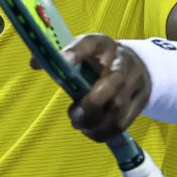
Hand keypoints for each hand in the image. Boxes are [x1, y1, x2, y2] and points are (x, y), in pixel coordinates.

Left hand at [31, 33, 150, 142]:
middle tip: (74, 116)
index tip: (62, 61)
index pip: (89, 44)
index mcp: (101, 45)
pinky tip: (92, 132)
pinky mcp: (141, 99)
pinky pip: (125, 120)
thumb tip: (35, 63)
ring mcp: (135, 80)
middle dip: (93, 102)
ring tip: (80, 126)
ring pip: (119, 105)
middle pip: (113, 80)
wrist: (137, 65)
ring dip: (96, 121)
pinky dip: (106, 131)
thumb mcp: (83, 54)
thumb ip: (60, 60)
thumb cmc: (98, 61)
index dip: (75, 52)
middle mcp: (121, 60)